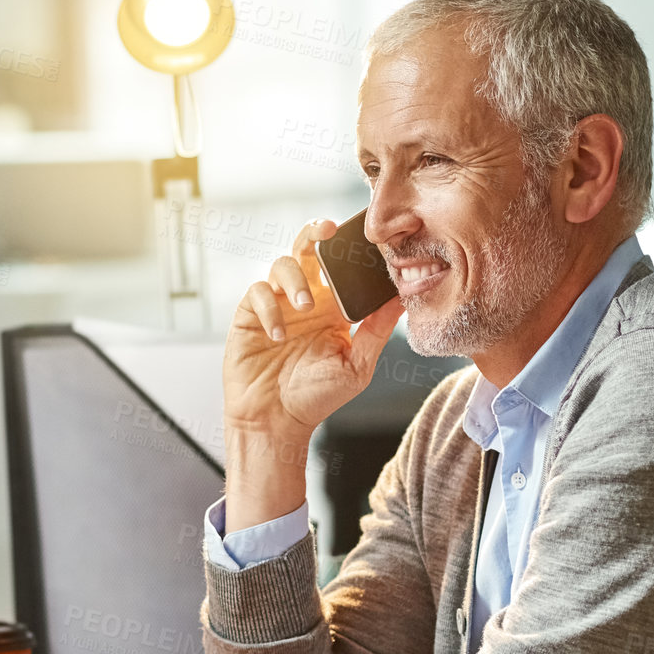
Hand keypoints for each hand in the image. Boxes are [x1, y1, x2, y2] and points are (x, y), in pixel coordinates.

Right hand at [222, 220, 402, 529]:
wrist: (277, 422)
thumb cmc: (317, 398)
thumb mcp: (357, 365)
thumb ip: (377, 330)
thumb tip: (403, 298)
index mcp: (333, 307)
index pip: (342, 266)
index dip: (350, 249)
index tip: (364, 240)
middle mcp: (305, 300)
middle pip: (308, 249)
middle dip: (316, 233)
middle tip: (328, 231)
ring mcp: (277, 305)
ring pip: (282, 265)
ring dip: (295, 280)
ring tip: (304, 308)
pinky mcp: (250, 316)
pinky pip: (258, 293)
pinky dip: (269, 308)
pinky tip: (278, 336)